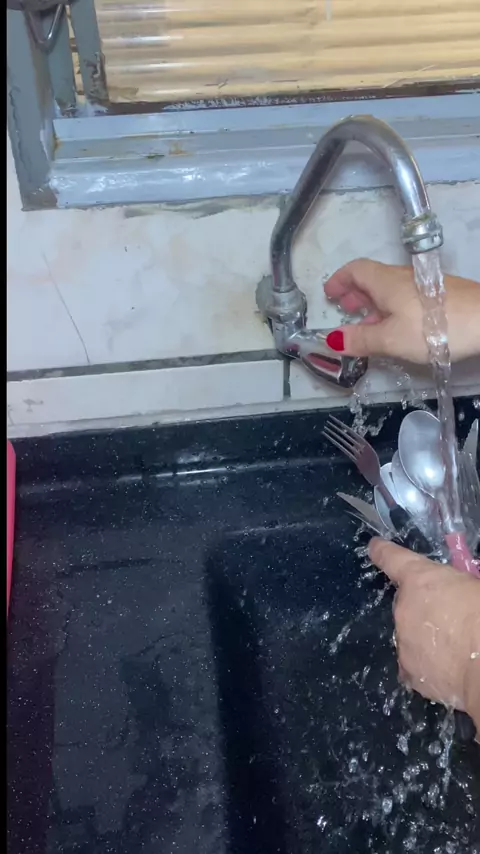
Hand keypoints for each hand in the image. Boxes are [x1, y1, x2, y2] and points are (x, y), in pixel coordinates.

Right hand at [323, 259, 479, 363]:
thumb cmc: (434, 328)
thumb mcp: (391, 339)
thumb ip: (361, 339)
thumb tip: (332, 339)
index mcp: (386, 281)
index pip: (355, 270)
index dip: (339, 280)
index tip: (329, 294)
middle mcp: (403, 277)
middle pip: (372, 278)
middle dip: (355, 293)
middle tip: (345, 309)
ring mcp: (423, 285)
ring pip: (390, 290)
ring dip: (374, 304)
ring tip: (368, 326)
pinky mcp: (439, 296)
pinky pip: (405, 298)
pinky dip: (392, 309)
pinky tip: (397, 329)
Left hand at [369, 538, 479, 730]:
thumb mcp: (471, 585)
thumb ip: (454, 586)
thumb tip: (455, 593)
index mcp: (419, 580)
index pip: (392, 558)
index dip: (382, 551)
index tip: (374, 548)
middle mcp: (403, 608)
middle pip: (406, 604)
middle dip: (422, 610)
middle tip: (448, 619)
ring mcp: (402, 641)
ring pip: (409, 636)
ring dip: (423, 637)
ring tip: (451, 647)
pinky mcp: (409, 671)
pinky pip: (414, 664)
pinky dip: (426, 664)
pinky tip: (445, 669)